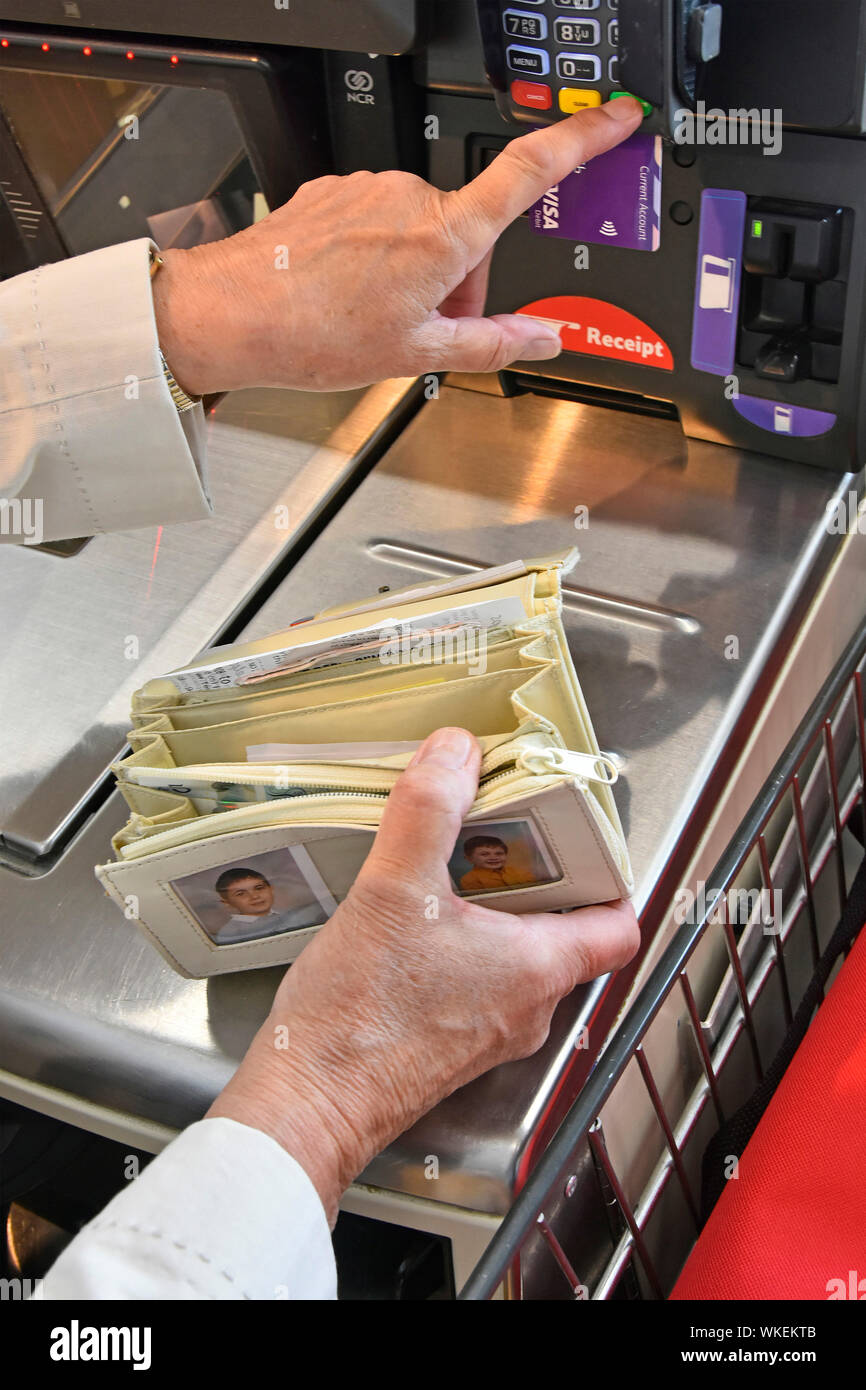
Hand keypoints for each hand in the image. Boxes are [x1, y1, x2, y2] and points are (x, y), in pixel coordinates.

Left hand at [152, 99, 643, 394]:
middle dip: (460, 277)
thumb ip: (493, 342)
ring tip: (376, 314)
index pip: (531, 171)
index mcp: (444, 233)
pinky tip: (349, 292)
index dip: (583, 139)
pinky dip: (379, 256)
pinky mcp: (337, 190)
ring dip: (417, 270)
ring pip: (423, 228)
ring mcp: (370, 187)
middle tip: (422, 323)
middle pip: (469, 228)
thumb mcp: (418, 354)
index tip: (614, 118)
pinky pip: (380, 220)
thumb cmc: (315, 333)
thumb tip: (545, 338)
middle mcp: (410, 195)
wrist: (236, 315)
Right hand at [207, 727, 639, 1223]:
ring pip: (514, 958)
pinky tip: (407, 924)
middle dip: (533, 879)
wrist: (306, 1105)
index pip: (618, 926)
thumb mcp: (394, 890)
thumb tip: (456, 751)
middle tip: (496, 833)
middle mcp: (526, 1009)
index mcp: (539, 970)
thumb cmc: (360, 1019)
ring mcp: (487, 1033)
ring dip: (489, 913)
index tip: (578, 837)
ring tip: (445, 870)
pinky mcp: (446, 1046)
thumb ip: (430, 810)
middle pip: (563, 933)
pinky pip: (473, 983)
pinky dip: (455, 947)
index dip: (610, 877)